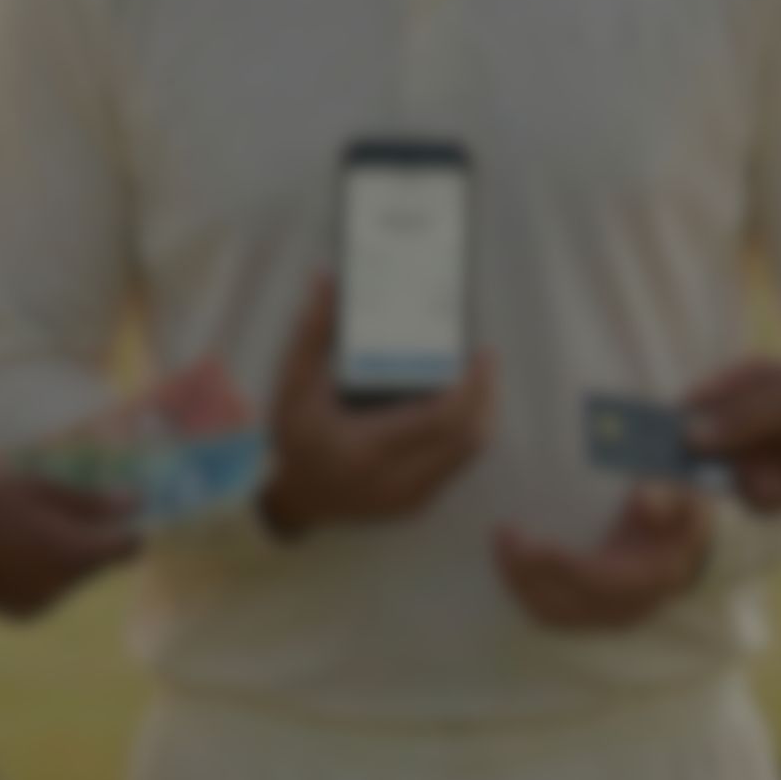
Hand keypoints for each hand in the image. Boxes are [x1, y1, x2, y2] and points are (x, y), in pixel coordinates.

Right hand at [0, 474, 136, 618]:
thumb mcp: (37, 490)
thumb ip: (89, 501)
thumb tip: (134, 504)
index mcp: (72, 554)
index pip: (126, 549)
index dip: (129, 529)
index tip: (116, 511)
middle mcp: (62, 588)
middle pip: (97, 563)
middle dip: (88, 538)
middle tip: (52, 510)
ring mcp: (41, 605)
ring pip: (71, 577)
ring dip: (62, 555)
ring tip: (20, 528)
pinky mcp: (20, 615)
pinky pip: (48, 589)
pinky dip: (40, 572)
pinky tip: (5, 551)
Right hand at [256, 284, 493, 538]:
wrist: (295, 500)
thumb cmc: (295, 439)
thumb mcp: (294, 385)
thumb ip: (312, 332)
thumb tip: (326, 277)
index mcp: (367, 449)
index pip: (442, 421)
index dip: (473, 387)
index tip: (481, 352)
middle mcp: (396, 480)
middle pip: (468, 438)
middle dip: (486, 394)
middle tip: (485, 359)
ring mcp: (411, 497)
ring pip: (470, 453)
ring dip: (482, 413)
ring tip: (480, 377)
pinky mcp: (419, 502)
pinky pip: (458, 464)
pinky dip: (467, 432)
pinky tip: (462, 405)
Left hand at [494, 485, 712, 630]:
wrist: (684, 550)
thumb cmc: (680, 518)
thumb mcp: (686, 500)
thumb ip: (668, 497)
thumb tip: (642, 500)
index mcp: (652, 578)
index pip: (599, 584)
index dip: (563, 568)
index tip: (535, 543)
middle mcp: (628, 607)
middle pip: (567, 604)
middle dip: (529, 574)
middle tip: (504, 534)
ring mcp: (606, 616)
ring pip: (552, 614)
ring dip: (519, 584)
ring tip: (500, 542)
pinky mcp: (588, 615)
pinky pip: (547, 613)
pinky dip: (522, 591)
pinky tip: (506, 560)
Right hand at [684, 360, 780, 516]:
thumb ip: (744, 418)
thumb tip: (690, 435)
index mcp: (746, 383)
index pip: (694, 402)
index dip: (669, 422)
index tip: (648, 440)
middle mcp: (747, 419)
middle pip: (700, 445)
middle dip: (698, 463)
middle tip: (683, 473)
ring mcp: (762, 455)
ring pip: (725, 480)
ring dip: (751, 481)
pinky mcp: (779, 487)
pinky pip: (755, 501)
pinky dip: (774, 498)